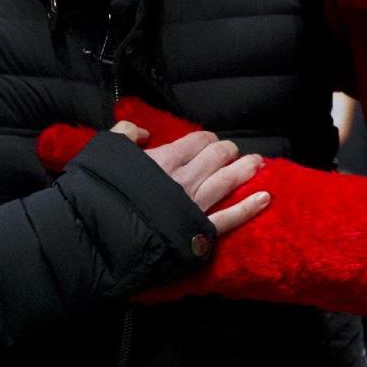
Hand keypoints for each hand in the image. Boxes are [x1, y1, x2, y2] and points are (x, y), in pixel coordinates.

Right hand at [112, 121, 269, 236]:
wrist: (102, 233)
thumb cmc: (101, 192)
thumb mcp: (106, 151)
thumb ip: (126, 134)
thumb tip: (143, 132)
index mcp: (165, 158)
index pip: (198, 140)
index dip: (208, 139)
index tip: (210, 142)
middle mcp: (185, 178)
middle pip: (217, 156)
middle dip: (229, 151)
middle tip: (233, 152)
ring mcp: (195, 204)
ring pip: (229, 180)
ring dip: (246, 170)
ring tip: (258, 164)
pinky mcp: (200, 230)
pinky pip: (230, 218)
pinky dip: (249, 208)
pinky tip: (265, 198)